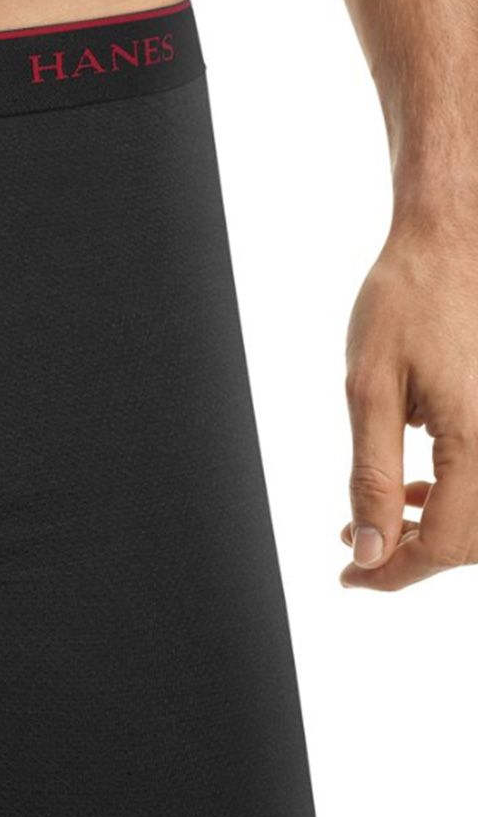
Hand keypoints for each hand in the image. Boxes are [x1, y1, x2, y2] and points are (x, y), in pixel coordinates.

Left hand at [341, 224, 477, 588]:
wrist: (454, 240)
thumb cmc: (408, 299)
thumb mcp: (368, 390)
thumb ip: (371, 477)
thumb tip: (368, 551)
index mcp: (477, 439)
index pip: (446, 545)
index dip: (395, 574)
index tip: (351, 577)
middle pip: (471, 543)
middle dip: (412, 558)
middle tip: (356, 553)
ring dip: (432, 532)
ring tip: (374, 524)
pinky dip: (453, 499)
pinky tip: (412, 492)